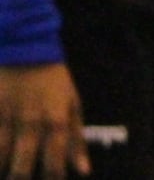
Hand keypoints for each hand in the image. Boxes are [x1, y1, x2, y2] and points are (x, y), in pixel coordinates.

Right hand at [0, 62, 85, 179]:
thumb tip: (83, 171)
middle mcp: (30, 126)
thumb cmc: (53, 79)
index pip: (54, 166)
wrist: (26, 48)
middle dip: (21, 178)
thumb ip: (76, 139)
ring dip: (4, 169)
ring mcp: (6, 120)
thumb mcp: (73, 104)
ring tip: (8, 170)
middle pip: (21, 170)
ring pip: (0, 160)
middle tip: (22, 176)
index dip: (52, 179)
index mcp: (56, 124)